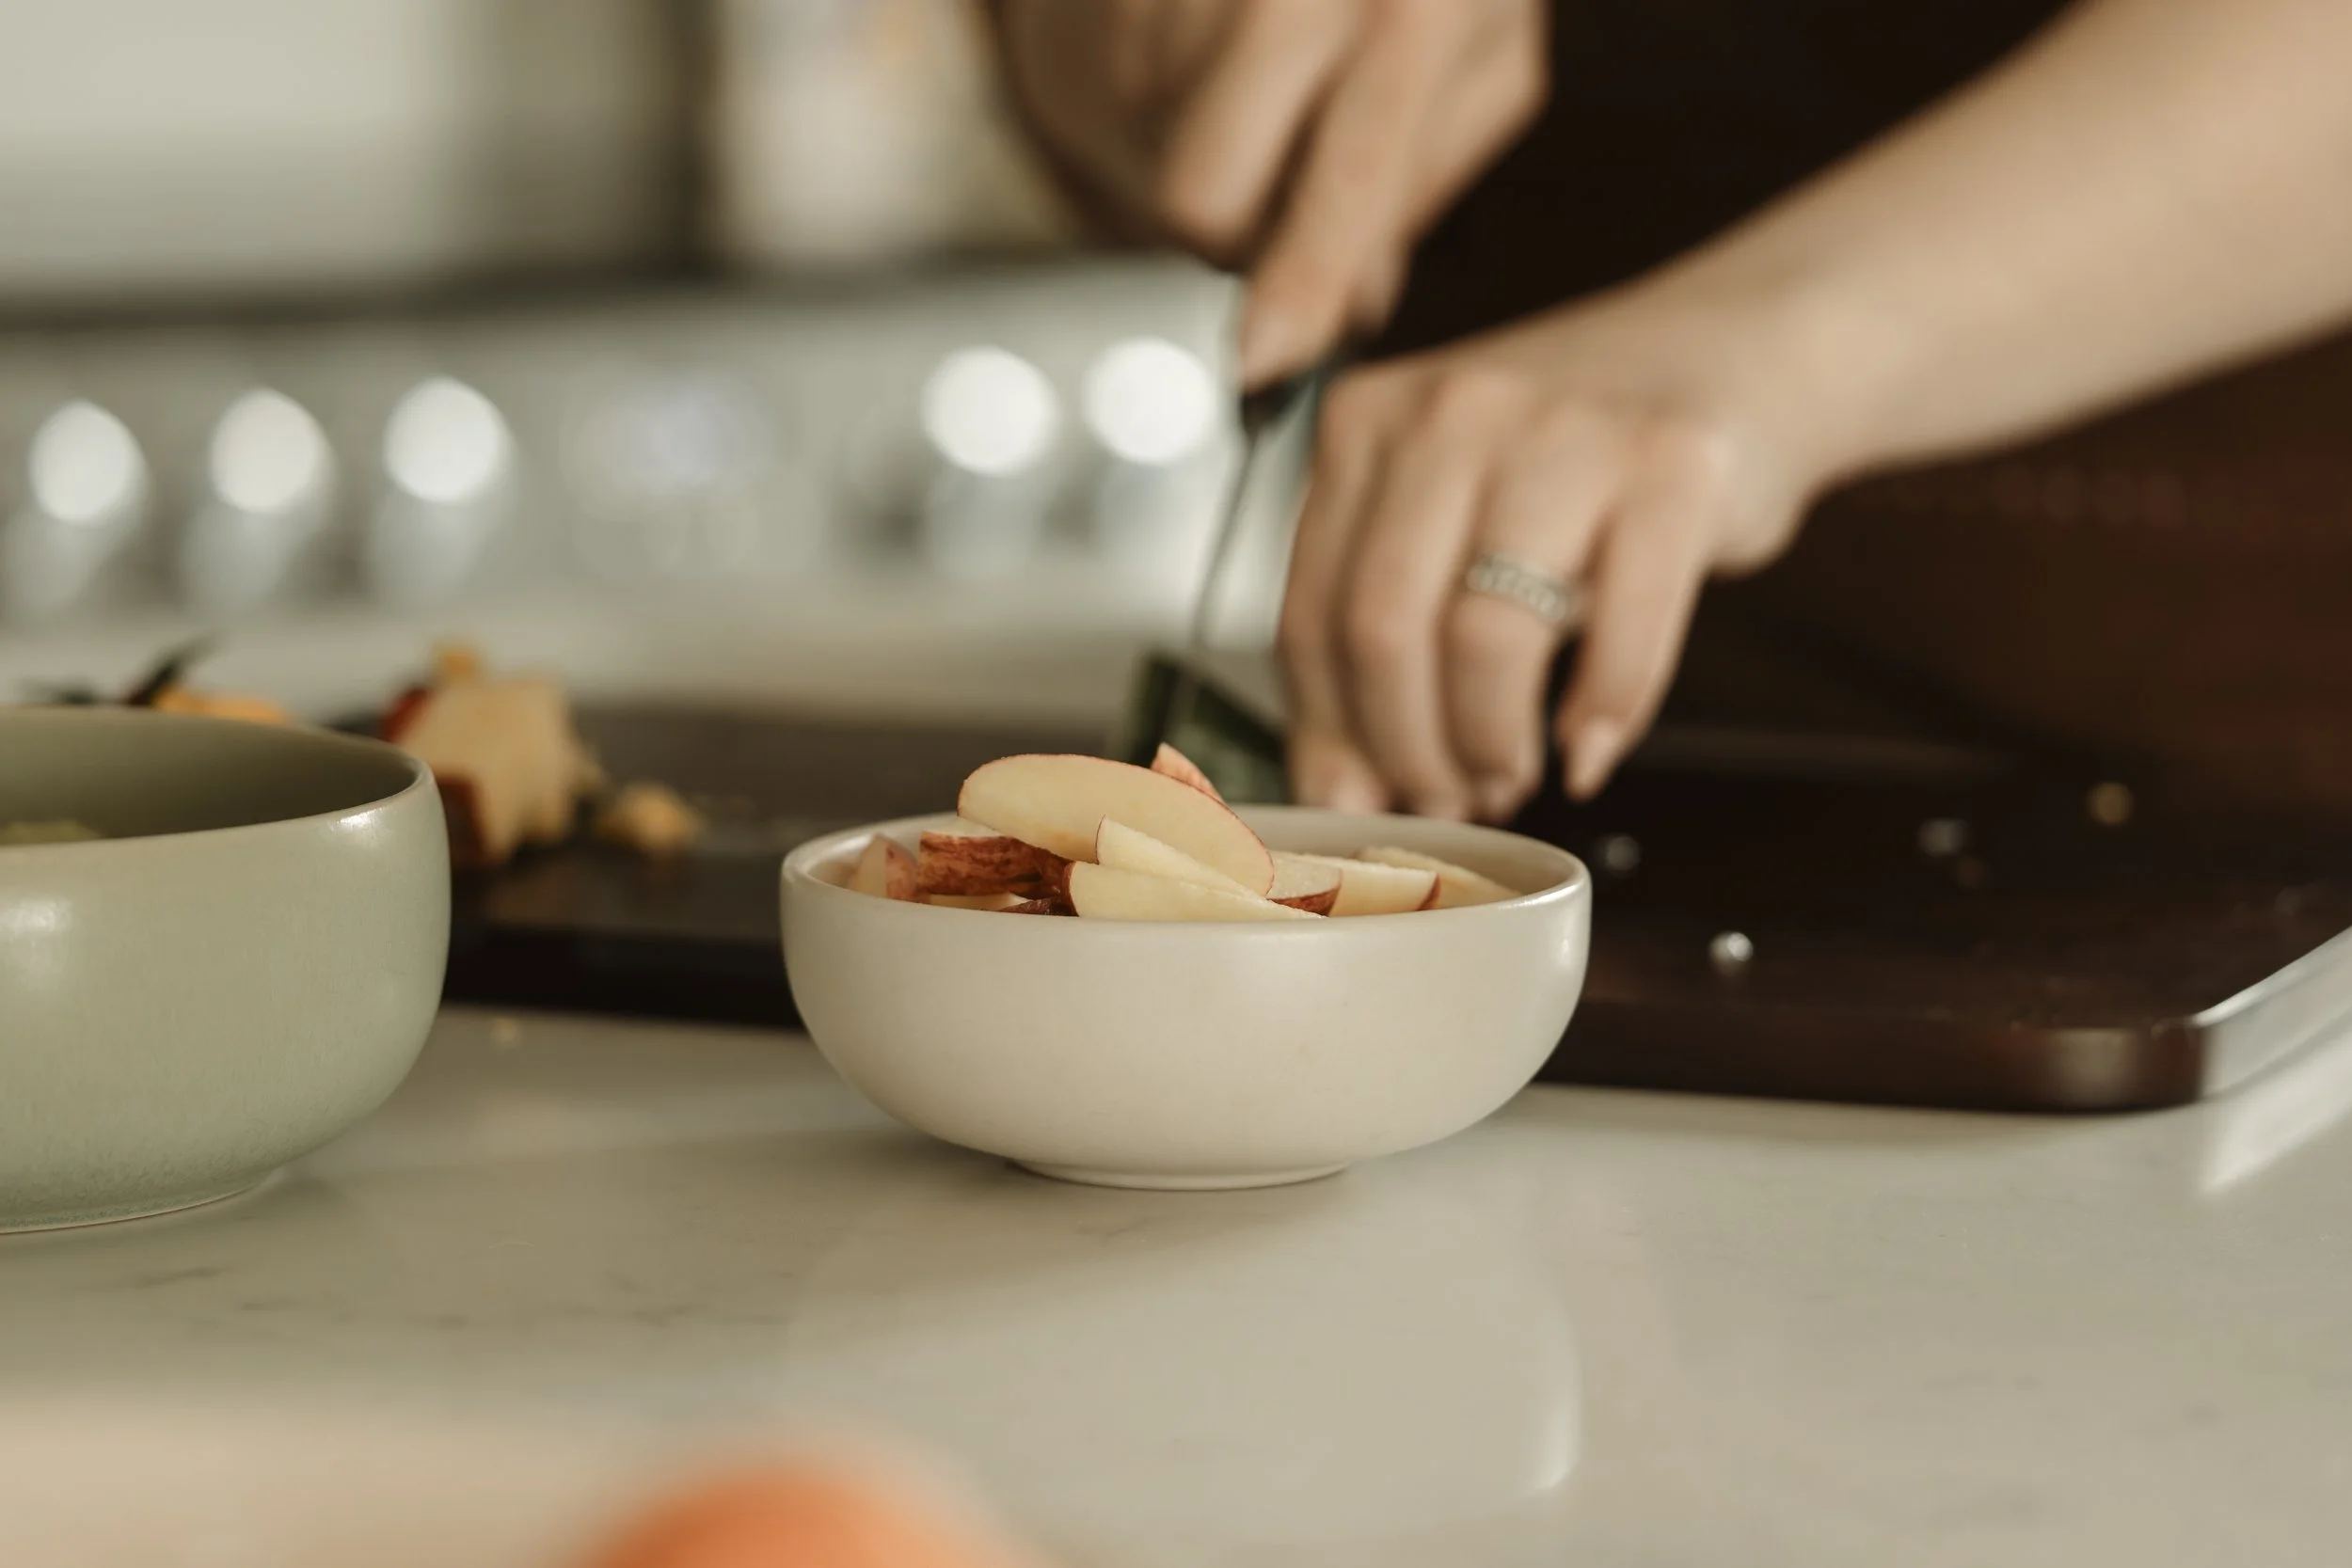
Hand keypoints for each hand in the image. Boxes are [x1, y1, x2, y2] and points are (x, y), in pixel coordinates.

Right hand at [990, 0, 1547, 384]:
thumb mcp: (1482, 54)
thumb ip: (1425, 180)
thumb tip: (1356, 301)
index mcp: (1410, 11)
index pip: (1344, 182)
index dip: (1298, 285)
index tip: (1262, 362)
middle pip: (1200, 192)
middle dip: (1222, 229)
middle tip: (1265, 194)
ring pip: (1147, 143)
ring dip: (1189, 144)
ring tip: (1250, 81)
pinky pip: (1113, 79)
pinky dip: (1155, 85)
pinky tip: (1208, 39)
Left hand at [1279, 277, 1851, 818]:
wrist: (1737, 348)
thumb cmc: (1575, 451)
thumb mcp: (1451, 508)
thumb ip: (1383, 624)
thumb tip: (1340, 789)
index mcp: (1366, 420)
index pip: (1311, 615)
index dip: (1332, 733)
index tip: (1358, 798)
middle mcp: (1453, 411)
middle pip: (1383, 631)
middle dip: (1408, 752)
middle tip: (1443, 802)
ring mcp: (1564, 431)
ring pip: (1483, 638)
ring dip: (1491, 744)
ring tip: (1508, 777)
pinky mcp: (1674, 467)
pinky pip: (1621, 634)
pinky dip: (1602, 716)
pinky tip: (1589, 751)